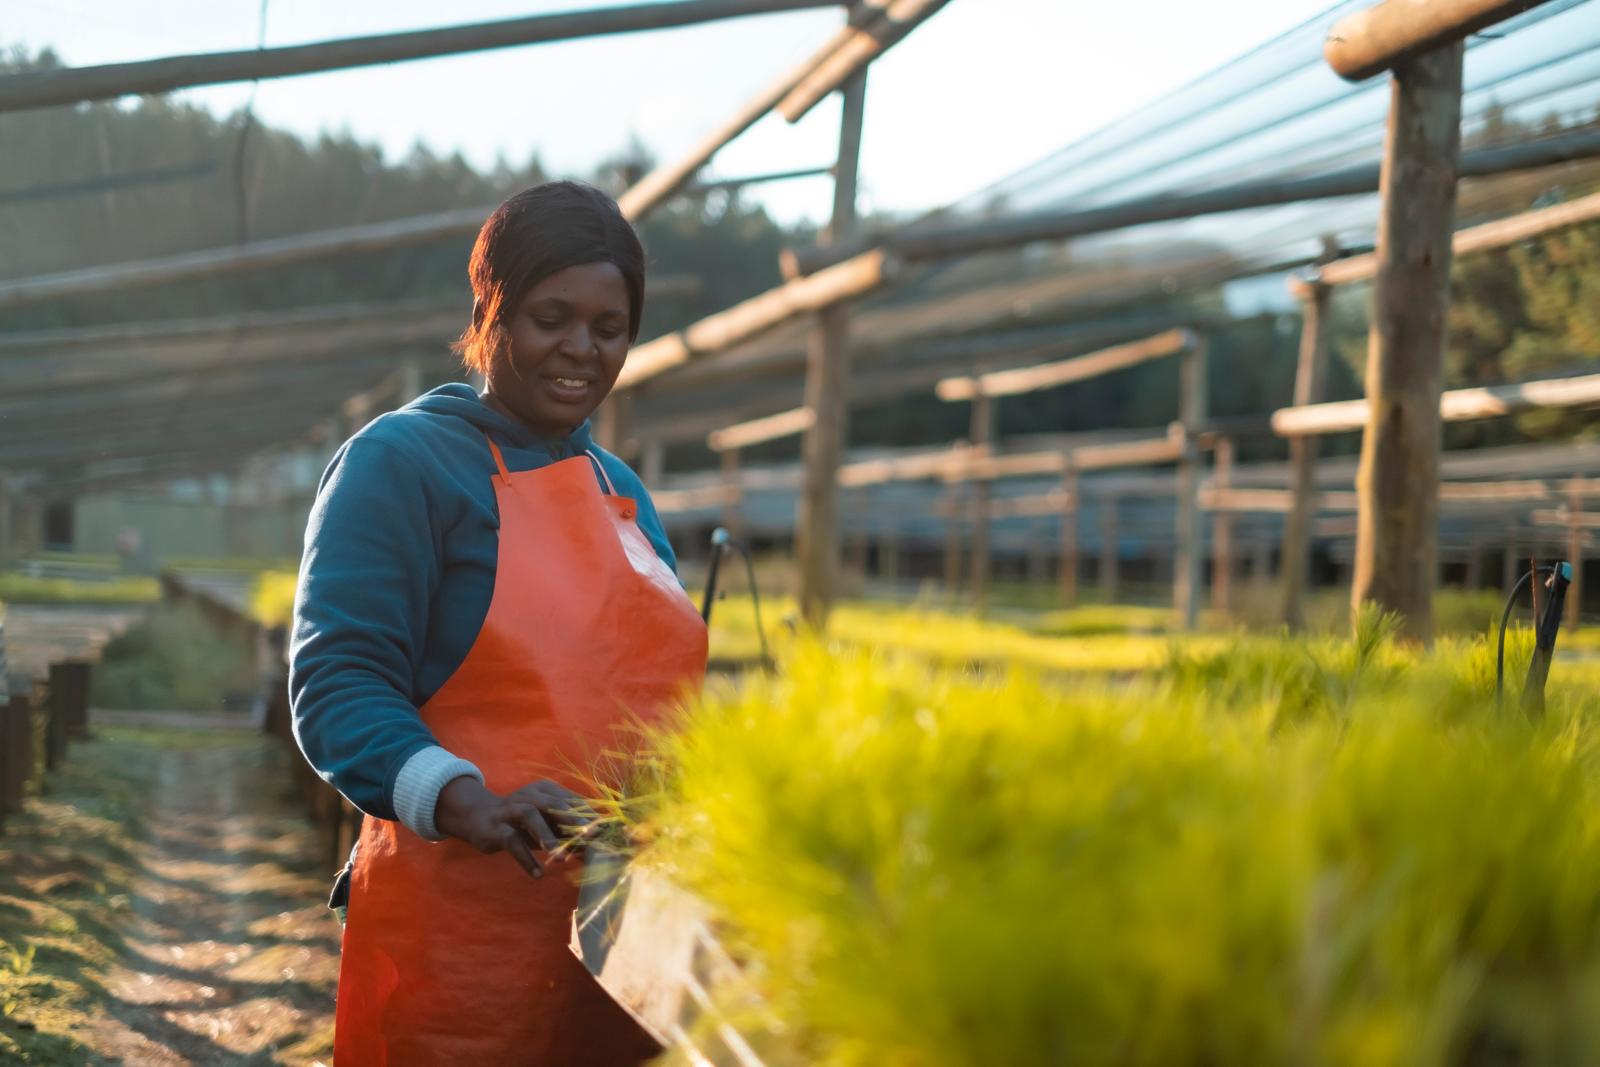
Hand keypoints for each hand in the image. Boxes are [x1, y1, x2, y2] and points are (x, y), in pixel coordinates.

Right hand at [433, 776, 594, 877]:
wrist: (478, 818)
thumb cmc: (522, 823)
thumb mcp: (546, 825)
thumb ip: (568, 833)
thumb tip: (595, 848)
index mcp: (546, 790)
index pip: (572, 801)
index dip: (590, 816)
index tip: (607, 833)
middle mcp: (530, 795)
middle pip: (555, 804)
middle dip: (575, 821)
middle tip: (592, 838)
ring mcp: (511, 809)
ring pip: (531, 817)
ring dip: (548, 838)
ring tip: (562, 858)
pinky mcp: (496, 827)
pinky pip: (511, 841)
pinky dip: (526, 858)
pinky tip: (538, 875)